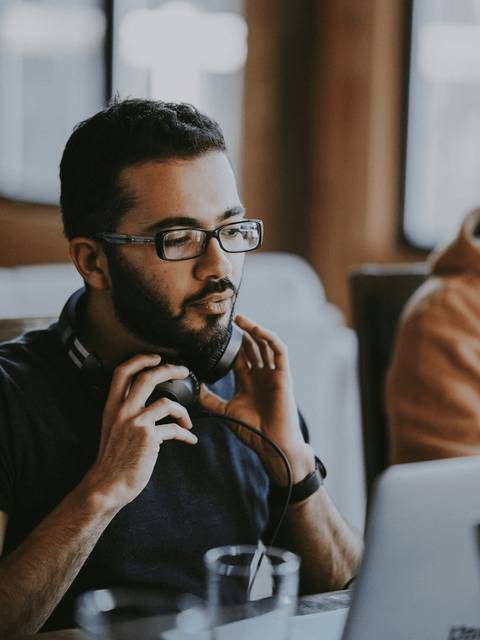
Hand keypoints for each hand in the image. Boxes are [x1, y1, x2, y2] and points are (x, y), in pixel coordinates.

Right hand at [83, 354, 196, 509]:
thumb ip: (125, 413)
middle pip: (148, 377)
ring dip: (184, 411)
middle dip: (169, 369)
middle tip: (183, 371)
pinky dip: (186, 434)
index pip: (122, 372)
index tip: (155, 357)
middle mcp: (122, 411)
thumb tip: (148, 404)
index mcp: (112, 407)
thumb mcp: (112, 429)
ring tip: (189, 420)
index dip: (140, 359)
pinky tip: (190, 439)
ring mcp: (136, 423)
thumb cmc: (113, 459)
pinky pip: (174, 429)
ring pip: (167, 402)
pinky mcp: (149, 437)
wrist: (107, 485)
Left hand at [199, 314, 314, 483]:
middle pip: (252, 346)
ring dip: (254, 330)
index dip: (231, 343)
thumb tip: (192, 387)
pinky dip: (270, 338)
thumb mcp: (225, 411)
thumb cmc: (252, 430)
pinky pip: (279, 351)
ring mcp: (273, 374)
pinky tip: (257, 330)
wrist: (272, 444)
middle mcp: (260, 374)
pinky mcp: (284, 375)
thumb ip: (209, 398)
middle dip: (242, 332)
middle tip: (229, 318)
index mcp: (247, 381)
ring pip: (265, 344)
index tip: (217, 331)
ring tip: (240, 319)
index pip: (239, 356)